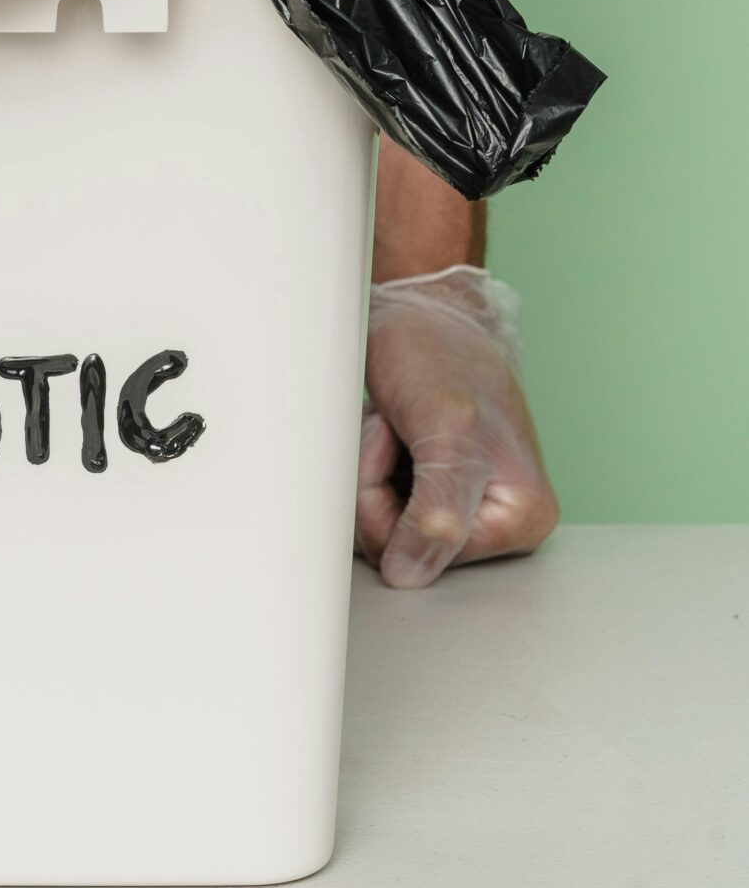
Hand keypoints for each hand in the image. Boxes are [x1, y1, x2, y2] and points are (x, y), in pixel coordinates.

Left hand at [356, 265, 557, 589]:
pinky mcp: (425, 493)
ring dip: (366, 471)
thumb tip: (409, 577)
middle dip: (376, 486)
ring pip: (376, 528)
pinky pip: (370, 506)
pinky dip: (364, 466)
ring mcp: (458, 510)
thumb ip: (436, 512)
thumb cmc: (443, 353)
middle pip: (400, 547)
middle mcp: (497, 524)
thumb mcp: (446, 429)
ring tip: (394, 427)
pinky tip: (386, 433)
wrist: (421, 310)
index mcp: (522, 518)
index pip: (429, 555)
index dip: (391, 503)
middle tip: (398, 430)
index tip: (409, 443)